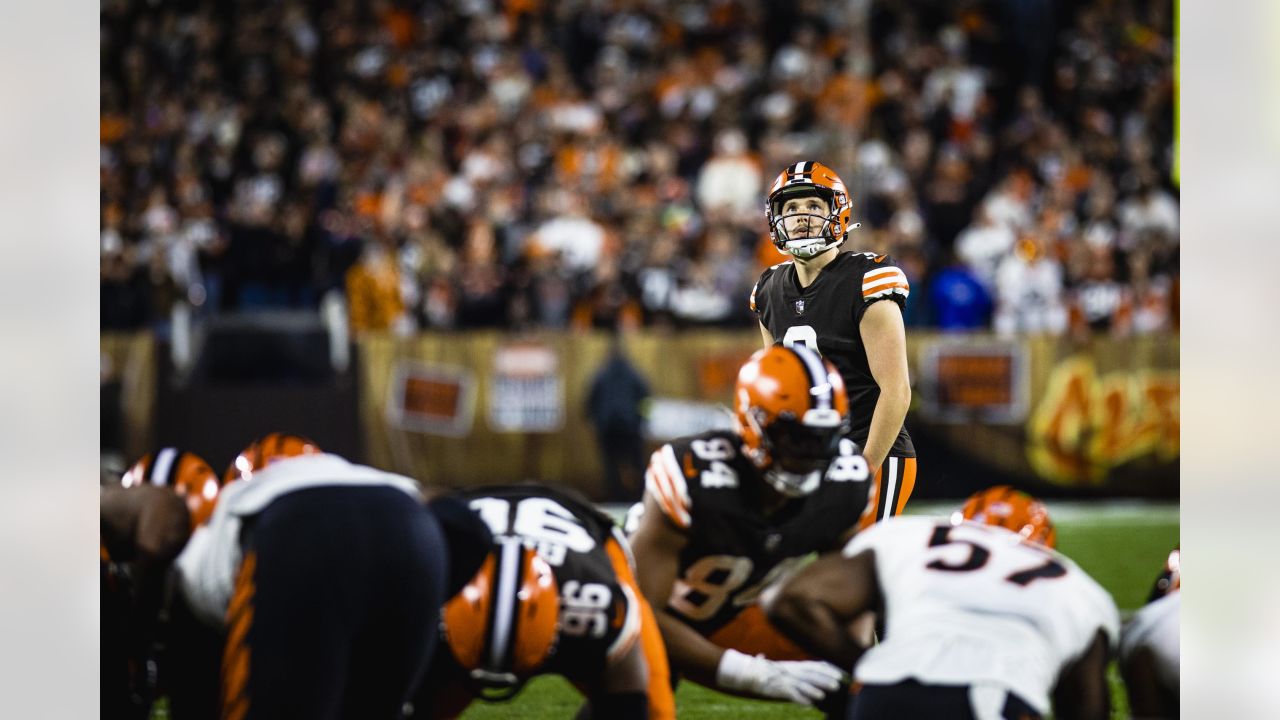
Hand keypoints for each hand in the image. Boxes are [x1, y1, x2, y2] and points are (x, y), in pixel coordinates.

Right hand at [716, 649, 843, 704]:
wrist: (745, 673)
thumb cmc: (765, 672)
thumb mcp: (784, 669)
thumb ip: (795, 670)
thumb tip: (816, 668)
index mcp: (793, 666)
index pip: (814, 665)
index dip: (827, 669)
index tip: (840, 673)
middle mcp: (790, 671)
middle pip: (811, 674)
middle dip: (825, 679)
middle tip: (838, 684)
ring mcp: (784, 679)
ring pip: (802, 684)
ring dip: (814, 689)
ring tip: (825, 694)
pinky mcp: (776, 688)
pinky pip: (790, 694)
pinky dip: (800, 699)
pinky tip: (808, 704)